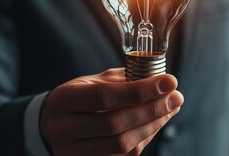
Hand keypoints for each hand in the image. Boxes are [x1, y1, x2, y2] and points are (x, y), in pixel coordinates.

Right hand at [40, 68, 183, 155]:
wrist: (52, 124)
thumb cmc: (76, 98)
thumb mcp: (90, 81)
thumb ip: (120, 81)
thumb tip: (159, 81)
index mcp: (63, 100)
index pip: (105, 97)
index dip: (140, 90)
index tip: (168, 81)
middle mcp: (63, 129)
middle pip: (115, 124)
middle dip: (152, 110)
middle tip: (176, 97)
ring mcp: (73, 153)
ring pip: (123, 145)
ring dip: (153, 126)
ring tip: (171, 108)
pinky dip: (145, 138)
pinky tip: (157, 122)